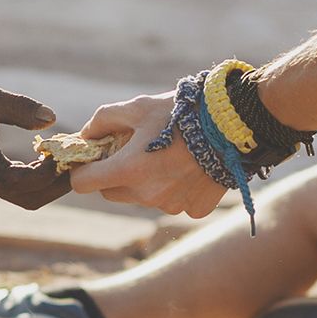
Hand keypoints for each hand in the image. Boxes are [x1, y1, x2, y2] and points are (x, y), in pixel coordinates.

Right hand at [0, 84, 70, 210]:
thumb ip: (16, 107)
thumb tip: (52, 118)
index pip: (24, 181)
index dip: (49, 168)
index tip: (64, 145)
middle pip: (34, 199)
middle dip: (61, 182)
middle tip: (81, 157)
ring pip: (32, 199)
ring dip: (55, 184)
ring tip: (72, 157)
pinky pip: (25, 191)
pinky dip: (44, 178)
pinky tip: (55, 156)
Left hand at [68, 91, 227, 217]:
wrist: (234, 124)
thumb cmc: (181, 112)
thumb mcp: (137, 107)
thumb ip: (102, 120)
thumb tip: (84, 137)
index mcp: (127, 170)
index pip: (83, 183)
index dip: (83, 169)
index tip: (93, 158)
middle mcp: (146, 195)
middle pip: (111, 193)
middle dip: (114, 174)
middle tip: (133, 151)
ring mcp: (171, 205)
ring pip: (141, 198)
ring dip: (145, 182)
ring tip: (166, 155)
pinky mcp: (193, 210)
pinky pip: (173, 202)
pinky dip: (175, 188)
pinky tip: (189, 167)